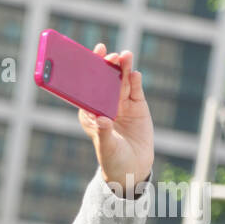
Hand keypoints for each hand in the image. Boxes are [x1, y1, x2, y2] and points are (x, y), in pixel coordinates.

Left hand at [79, 44, 154, 194]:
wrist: (133, 168)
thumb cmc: (113, 158)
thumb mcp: (107, 147)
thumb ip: (104, 132)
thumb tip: (102, 119)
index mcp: (90, 112)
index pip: (86, 89)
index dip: (87, 72)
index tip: (88, 59)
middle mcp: (105, 104)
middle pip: (105, 81)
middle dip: (106, 66)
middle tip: (109, 55)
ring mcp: (122, 103)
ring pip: (121, 82)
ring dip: (122, 68)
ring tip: (125, 56)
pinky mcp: (138, 106)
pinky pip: (135, 90)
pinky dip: (135, 81)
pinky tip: (134, 73)